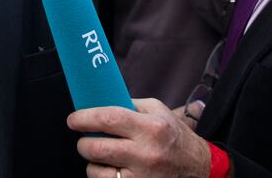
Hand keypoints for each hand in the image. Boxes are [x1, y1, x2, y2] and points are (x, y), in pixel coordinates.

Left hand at [67, 98, 210, 177]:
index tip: (73, 119)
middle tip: (84, 138)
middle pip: (97, 148)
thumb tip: (100, 102)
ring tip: (101, 155)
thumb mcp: (158, 111)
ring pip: (96, 171)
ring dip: (92, 162)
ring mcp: (141, 177)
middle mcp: (146, 154)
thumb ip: (130, 105)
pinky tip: (111, 168)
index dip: (85, 118)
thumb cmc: (174, 136)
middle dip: (83, 142)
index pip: (108, 119)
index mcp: (151, 128)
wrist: (198, 168)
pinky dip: (102, 176)